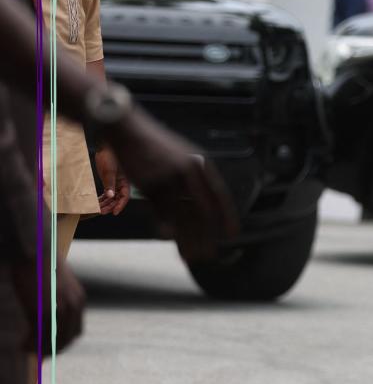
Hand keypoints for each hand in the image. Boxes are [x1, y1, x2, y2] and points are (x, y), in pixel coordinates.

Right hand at [11, 254, 84, 353]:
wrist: (34, 250)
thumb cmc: (41, 264)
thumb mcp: (57, 283)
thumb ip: (58, 298)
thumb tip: (49, 311)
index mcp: (78, 300)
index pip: (76, 331)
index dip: (63, 342)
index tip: (50, 348)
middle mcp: (73, 306)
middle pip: (67, 339)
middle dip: (52, 350)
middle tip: (37, 355)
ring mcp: (59, 308)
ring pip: (53, 340)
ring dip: (40, 349)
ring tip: (26, 349)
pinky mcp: (43, 309)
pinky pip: (39, 334)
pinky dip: (31, 343)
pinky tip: (21, 344)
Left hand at [95, 145, 130, 214]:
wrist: (104, 148)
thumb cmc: (110, 157)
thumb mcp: (109, 171)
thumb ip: (110, 184)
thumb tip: (110, 196)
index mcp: (125, 181)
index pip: (124, 196)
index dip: (120, 205)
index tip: (114, 212)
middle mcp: (121, 184)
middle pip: (117, 198)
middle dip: (110, 206)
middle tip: (102, 212)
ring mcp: (115, 183)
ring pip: (111, 197)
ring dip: (106, 203)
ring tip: (98, 209)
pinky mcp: (109, 181)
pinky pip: (107, 192)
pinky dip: (103, 198)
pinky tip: (98, 202)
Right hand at [102, 107, 238, 261]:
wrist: (128, 128)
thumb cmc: (155, 145)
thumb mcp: (182, 155)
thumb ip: (194, 177)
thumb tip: (203, 203)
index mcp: (200, 164)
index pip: (219, 195)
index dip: (227, 217)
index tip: (233, 234)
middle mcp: (188, 171)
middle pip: (202, 209)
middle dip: (207, 235)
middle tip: (211, 254)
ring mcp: (167, 177)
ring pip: (181, 215)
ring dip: (187, 238)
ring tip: (191, 255)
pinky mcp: (147, 183)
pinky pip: (159, 210)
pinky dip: (165, 226)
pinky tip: (169, 239)